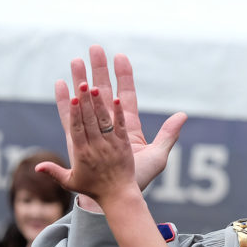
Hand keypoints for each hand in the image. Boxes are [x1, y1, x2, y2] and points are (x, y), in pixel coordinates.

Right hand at [37, 82, 136, 203]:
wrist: (118, 197)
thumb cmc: (93, 189)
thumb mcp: (70, 182)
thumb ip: (54, 171)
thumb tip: (36, 167)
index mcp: (81, 153)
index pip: (76, 129)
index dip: (74, 113)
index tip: (72, 99)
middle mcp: (96, 147)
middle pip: (89, 120)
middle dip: (85, 101)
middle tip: (82, 83)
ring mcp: (110, 145)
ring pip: (103, 121)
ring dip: (99, 103)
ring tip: (94, 87)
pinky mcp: (124, 145)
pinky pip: (120, 127)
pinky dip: (118, 113)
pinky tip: (116, 99)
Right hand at [53, 45, 186, 192]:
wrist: (118, 198)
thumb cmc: (137, 179)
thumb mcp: (158, 156)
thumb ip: (169, 135)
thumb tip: (183, 115)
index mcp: (126, 127)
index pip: (124, 96)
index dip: (123, 77)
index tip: (120, 57)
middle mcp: (108, 127)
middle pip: (102, 93)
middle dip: (98, 70)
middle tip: (93, 49)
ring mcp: (93, 133)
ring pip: (86, 102)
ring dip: (81, 81)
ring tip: (75, 61)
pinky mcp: (80, 143)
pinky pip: (73, 120)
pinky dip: (68, 102)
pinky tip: (64, 85)